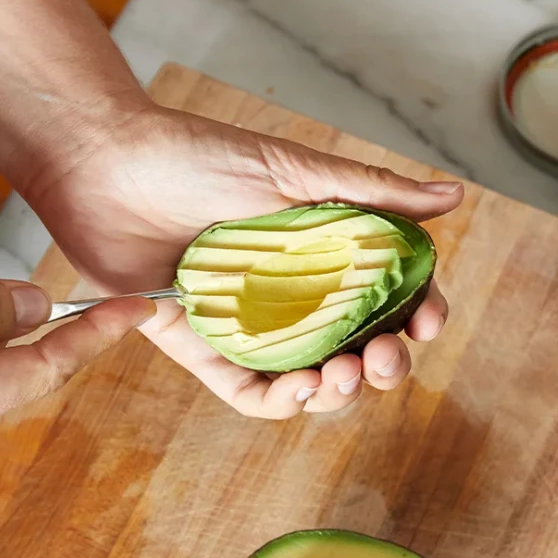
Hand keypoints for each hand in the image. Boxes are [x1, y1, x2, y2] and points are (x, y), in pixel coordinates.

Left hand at [16, 104, 463, 419]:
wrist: (104, 165)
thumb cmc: (196, 155)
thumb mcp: (293, 169)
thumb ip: (372, 191)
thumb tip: (453, 197)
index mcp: (323, 252)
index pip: (387, 296)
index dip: (416, 315)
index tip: (428, 322)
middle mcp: (293, 295)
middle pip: (356, 348)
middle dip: (383, 365)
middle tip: (383, 360)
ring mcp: (251, 326)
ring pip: (310, 380)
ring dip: (338, 392)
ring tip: (343, 376)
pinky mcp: (204, 349)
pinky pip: (249, 392)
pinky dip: (280, 403)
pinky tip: (299, 390)